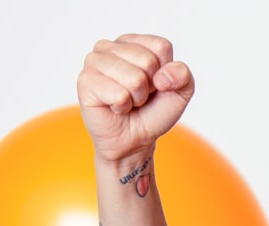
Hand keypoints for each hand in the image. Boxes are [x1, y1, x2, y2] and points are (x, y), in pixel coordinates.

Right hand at [76, 34, 194, 163]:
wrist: (135, 139)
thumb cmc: (154, 112)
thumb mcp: (180, 93)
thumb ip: (183, 75)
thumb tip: (162, 76)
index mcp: (134, 42)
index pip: (161, 47)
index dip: (165, 73)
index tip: (155, 85)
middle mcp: (110, 46)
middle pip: (148, 61)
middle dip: (150, 86)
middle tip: (139, 96)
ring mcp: (94, 61)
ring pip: (134, 78)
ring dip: (137, 97)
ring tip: (128, 101)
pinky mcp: (85, 81)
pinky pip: (119, 94)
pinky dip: (123, 107)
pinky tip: (115, 107)